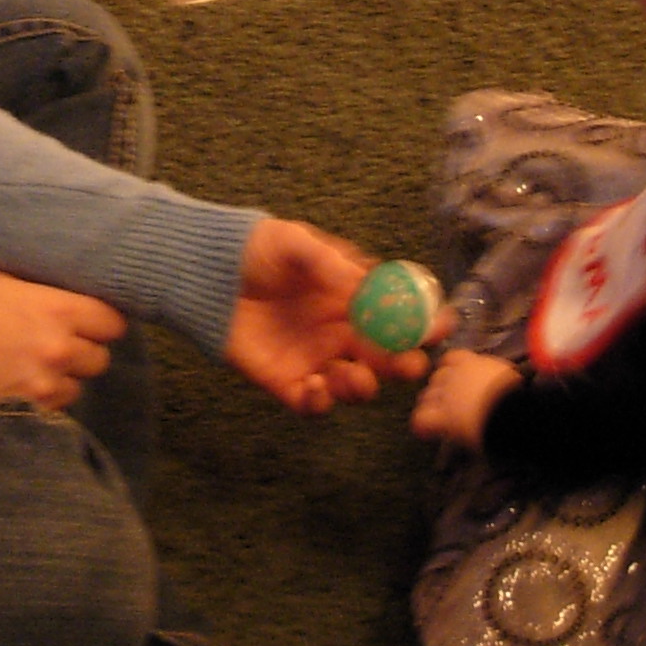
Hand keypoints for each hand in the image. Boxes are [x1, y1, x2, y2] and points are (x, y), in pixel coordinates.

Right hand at [0, 271, 125, 408]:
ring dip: (72, 372)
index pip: (111, 322)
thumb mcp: (8, 280)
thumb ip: (43, 292)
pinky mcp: (27, 400)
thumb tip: (63, 294)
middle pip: (101, 356)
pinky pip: (60, 402)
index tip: (95, 317)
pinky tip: (39, 379)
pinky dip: (54, 392)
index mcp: (59, 310)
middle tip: (72, 338)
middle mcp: (60, 347)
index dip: (105, 319)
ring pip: (83, 382)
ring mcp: (45, 378)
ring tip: (52, 361)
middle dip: (89, 346)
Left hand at [225, 220, 432, 415]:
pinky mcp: (285, 381)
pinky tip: (316, 386)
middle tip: (411, 365)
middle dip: (404, 364)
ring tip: (353, 374)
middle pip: (385, 357)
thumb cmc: (252, 249)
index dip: (423, 322)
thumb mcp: (294, 241)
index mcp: (350, 297)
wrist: (204, 272)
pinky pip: (312, 404)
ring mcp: (314, 359)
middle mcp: (339, 332)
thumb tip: (368, 283)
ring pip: (355, 386)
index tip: (441, 324)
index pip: (398, 314)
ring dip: (363, 387)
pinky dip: (321, 402)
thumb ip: (330, 262)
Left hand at [411, 348, 522, 449]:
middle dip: (442, 389)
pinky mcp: (443, 417)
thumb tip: (494, 379)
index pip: (452, 359)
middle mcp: (454, 375)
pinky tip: (430, 431)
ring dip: (433, 406)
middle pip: (437, 378)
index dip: (452, 370)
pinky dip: (425, 425)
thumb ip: (492, 374)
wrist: (513, 412)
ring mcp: (446, 395)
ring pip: (427, 396)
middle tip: (454, 404)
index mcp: (471, 362)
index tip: (459, 381)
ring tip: (444, 419)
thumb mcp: (506, 376)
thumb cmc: (516, 395)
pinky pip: (422, 418)